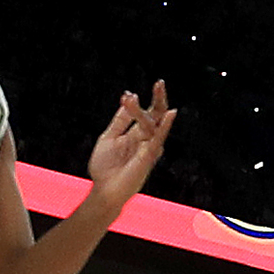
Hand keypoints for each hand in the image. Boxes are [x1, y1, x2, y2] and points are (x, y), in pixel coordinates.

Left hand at [85, 82, 178, 199]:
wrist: (104, 190)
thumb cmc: (105, 168)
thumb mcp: (108, 137)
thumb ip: (120, 120)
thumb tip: (128, 99)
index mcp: (136, 134)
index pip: (144, 114)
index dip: (138, 102)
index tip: (127, 94)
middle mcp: (146, 139)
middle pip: (156, 115)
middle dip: (159, 98)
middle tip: (159, 82)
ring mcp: (149, 147)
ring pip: (152, 123)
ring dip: (144, 109)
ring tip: (136, 97)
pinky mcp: (149, 156)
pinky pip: (158, 138)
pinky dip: (165, 125)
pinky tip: (169, 114)